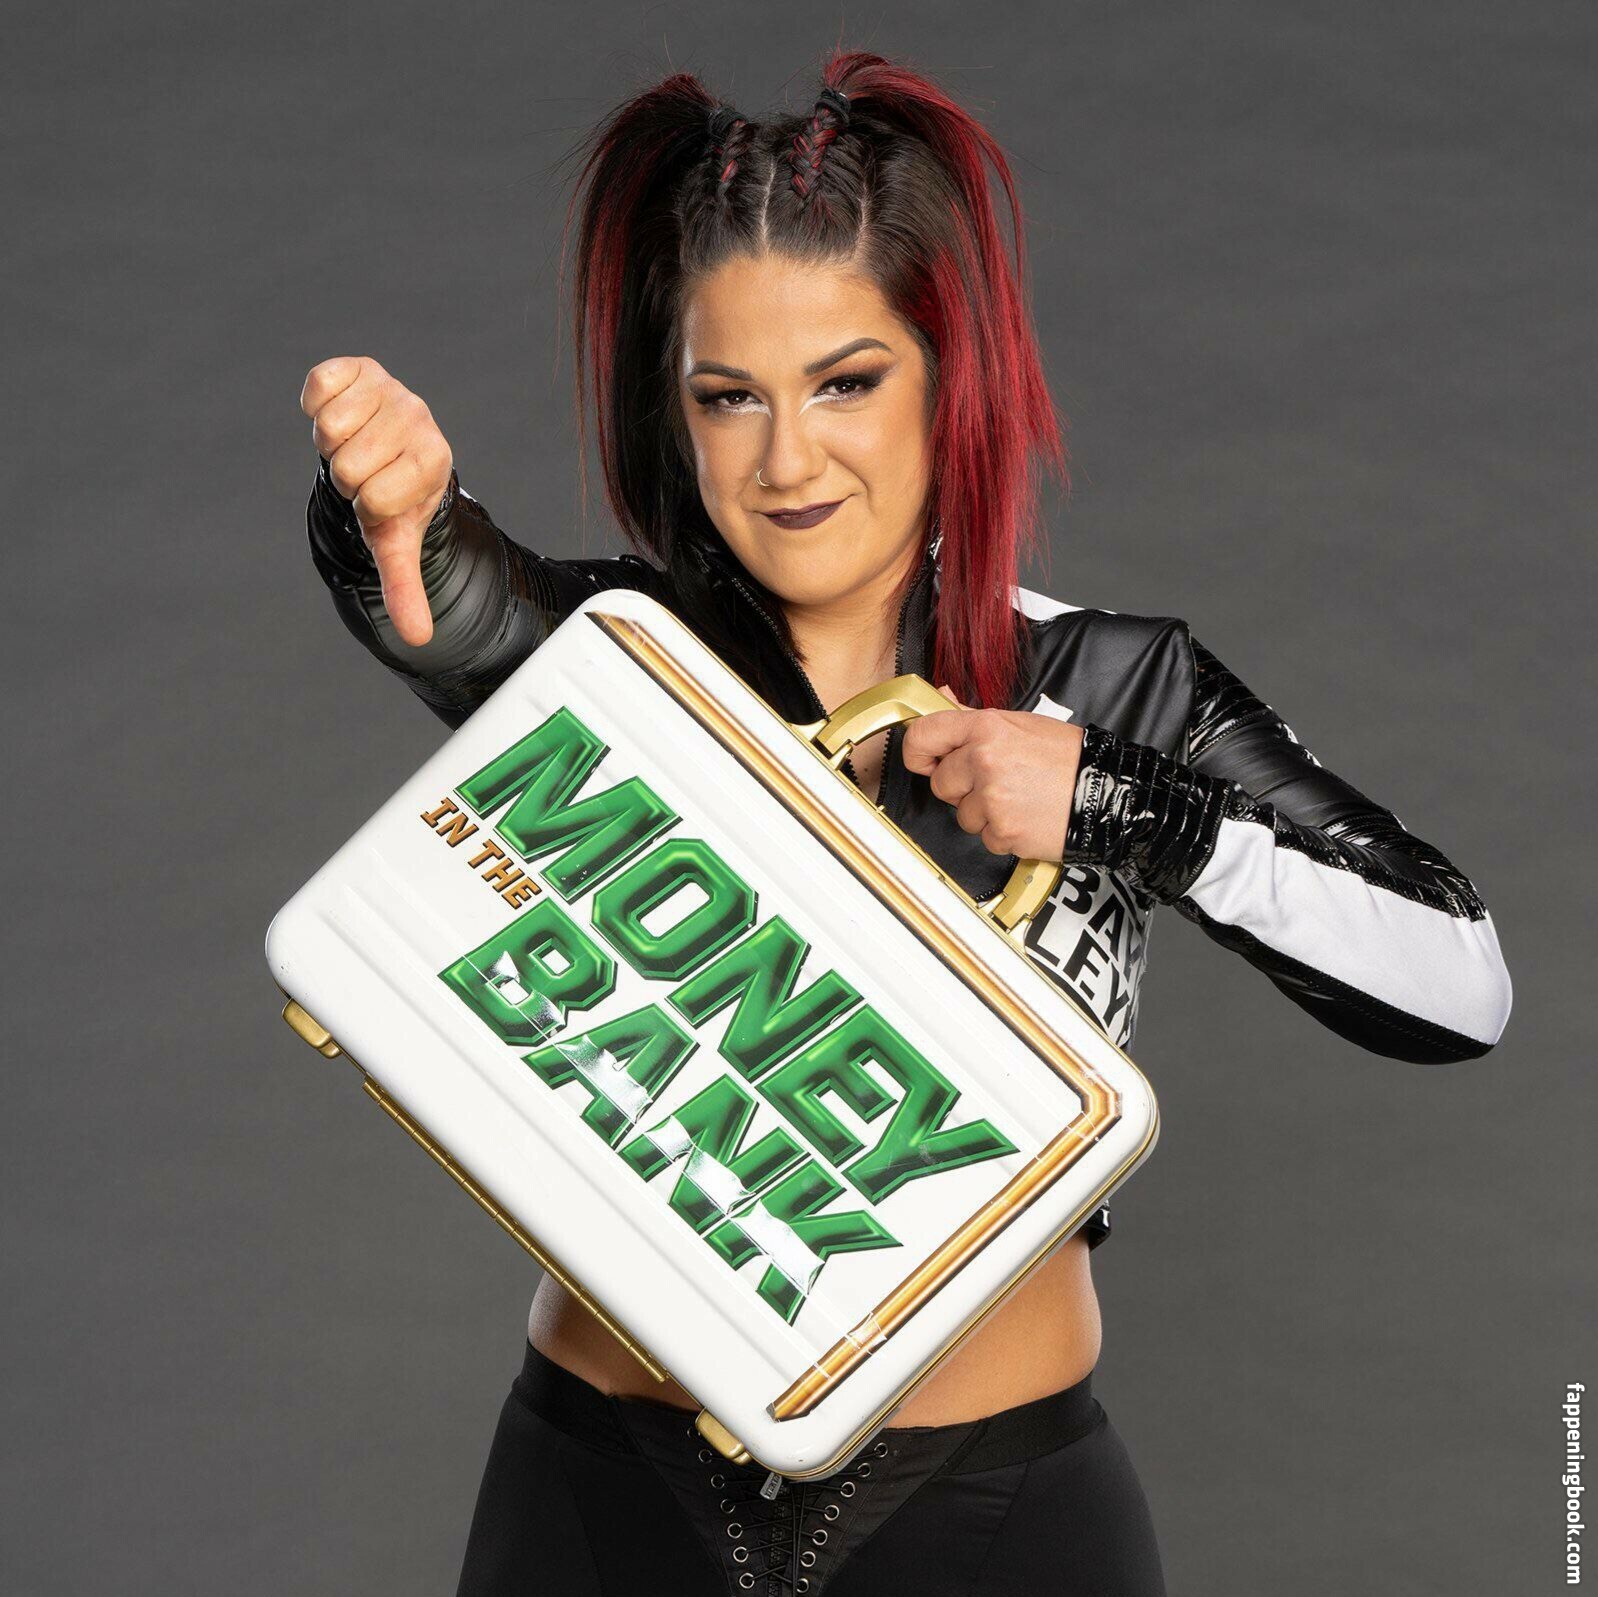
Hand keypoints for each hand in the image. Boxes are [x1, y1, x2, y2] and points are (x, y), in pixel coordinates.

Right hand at [300, 355, 453, 645]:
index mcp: (433, 461)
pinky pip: (318, 384)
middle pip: (348, 466)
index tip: (379, 494)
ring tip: (353, 443)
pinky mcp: (359, 366)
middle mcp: (418, 419)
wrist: (393, 444)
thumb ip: (405, 587)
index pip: (375, 498)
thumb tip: (418, 639)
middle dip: (346, 475)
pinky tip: (338, 412)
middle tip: (364, 468)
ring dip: (330, 443)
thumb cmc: (393, 494)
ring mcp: (390, 389)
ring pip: (331, 427)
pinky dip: (315, 404)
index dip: (365, 504)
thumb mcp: (397, 540)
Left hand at [900, 684, 1084, 861]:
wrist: (1107, 793)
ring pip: (962, 815)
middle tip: (998, 782)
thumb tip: (940, 696)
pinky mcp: (1003, 831)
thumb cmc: (1069, 759)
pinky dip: (1003, 834)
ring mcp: (992, 798)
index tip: (923, 760)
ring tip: (1019, 799)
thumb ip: (974, 716)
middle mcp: (984, 761)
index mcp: (986, 728)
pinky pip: (985, 838)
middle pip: (941, 783)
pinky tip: (1027, 817)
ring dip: (984, 814)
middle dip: (962, 788)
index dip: (917, 751)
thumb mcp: (1022, 725)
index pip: (925, 735)